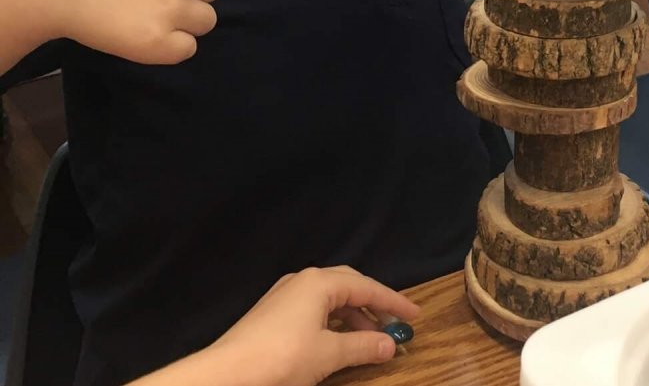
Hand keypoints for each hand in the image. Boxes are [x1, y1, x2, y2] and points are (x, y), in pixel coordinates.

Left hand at [210, 266, 419, 385]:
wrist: (226, 375)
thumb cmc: (281, 359)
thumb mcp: (328, 355)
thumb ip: (363, 347)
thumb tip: (390, 344)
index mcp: (319, 282)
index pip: (367, 287)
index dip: (393, 302)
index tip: (415, 316)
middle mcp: (303, 281)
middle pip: (349, 285)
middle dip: (374, 304)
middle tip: (395, 323)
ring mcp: (286, 296)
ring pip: (331, 298)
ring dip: (353, 316)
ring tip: (370, 339)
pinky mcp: (274, 313)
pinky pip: (315, 309)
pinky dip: (334, 322)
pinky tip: (338, 341)